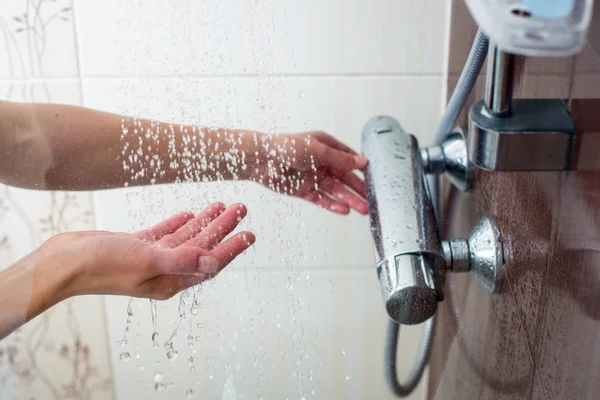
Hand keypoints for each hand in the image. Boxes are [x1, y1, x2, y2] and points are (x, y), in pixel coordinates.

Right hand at [38, 202, 254, 301]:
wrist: (63, 263)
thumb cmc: (101, 266)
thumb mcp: (145, 261)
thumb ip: (181, 260)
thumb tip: (213, 262)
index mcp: (171, 280)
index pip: (210, 262)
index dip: (232, 248)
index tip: (251, 234)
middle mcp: (164, 271)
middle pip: (202, 246)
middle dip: (223, 228)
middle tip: (241, 208)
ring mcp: (150, 258)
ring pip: (186, 238)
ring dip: (204, 221)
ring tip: (222, 204)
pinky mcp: (136, 247)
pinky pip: (164, 234)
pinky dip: (178, 223)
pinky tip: (190, 213)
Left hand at [250, 131, 368, 214]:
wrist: (261, 159)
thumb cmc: (287, 147)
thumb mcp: (318, 150)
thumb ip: (341, 159)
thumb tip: (363, 162)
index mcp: (326, 146)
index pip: (349, 158)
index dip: (362, 169)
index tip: (376, 179)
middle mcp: (321, 162)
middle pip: (345, 178)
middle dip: (358, 189)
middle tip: (372, 201)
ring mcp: (313, 177)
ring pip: (335, 191)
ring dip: (349, 200)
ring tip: (363, 210)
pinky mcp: (303, 190)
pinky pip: (322, 199)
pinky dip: (333, 205)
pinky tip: (344, 210)